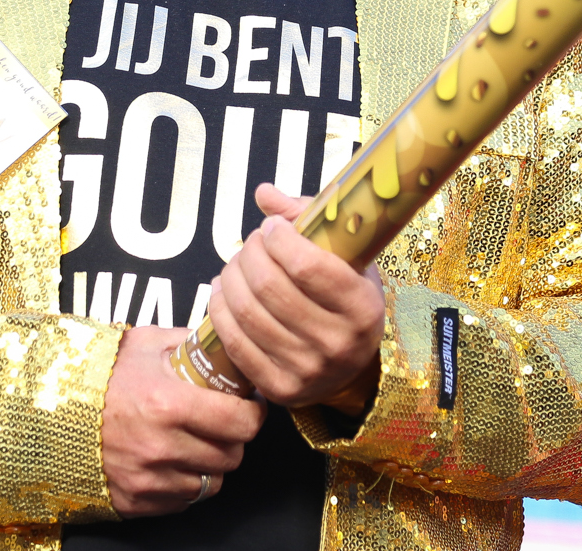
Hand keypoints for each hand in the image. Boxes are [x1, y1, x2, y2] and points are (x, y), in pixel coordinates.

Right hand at [100, 326, 262, 516]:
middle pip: (231, 456)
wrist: (50, 409)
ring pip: (210, 484)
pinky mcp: (135, 502)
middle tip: (222, 424)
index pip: (241, 422)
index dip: (253, 413)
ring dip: (210, 465)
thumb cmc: (100, 374)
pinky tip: (172, 461)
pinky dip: (184, 484)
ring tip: (196, 443)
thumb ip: (188, 343)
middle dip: (233, 439)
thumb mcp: (145, 344)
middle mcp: (161, 447)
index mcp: (168, 404)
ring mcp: (147, 479)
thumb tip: (224, 344)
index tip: (249, 406)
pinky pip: (182, 501)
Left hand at [206, 184, 383, 413]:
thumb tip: (263, 193)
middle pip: (270, 287)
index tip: (272, 228)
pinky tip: (221, 291)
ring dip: (230, 277)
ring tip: (235, 265)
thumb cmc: (345, 298)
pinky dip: (219, 310)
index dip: (280, 239)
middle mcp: (339, 343)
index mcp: (363, 307)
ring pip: (248, 313)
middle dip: (250, 254)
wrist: (352, 367)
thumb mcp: (346, 258)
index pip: (307, 266)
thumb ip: (308, 218)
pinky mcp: (281, 389)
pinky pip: (235, 343)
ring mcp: (309, 371)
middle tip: (251, 244)